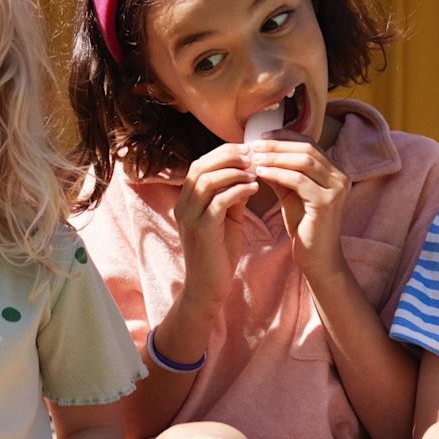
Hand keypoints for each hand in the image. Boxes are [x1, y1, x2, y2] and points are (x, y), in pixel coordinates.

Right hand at [173, 143, 260, 310]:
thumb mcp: (227, 219)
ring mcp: (189, 218)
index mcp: (186, 201)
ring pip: (206, 181)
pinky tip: (254, 189)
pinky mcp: (201, 230)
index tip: (247, 149)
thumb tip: (250, 173)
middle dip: (227, 156)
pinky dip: (237, 191)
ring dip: (233, 171)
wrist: (208, 288)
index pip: (200, 165)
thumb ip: (233, 196)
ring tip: (255, 170)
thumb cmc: (218, 253)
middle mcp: (182, 205)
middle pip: (200, 167)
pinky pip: (218, 202)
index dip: (223, 153)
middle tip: (252, 154)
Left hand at [249, 131, 348, 276]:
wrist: (317, 258)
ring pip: (304, 161)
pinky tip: (261, 172)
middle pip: (307, 148)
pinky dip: (278, 173)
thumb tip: (260, 153)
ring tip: (254, 157)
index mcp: (335, 172)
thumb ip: (281, 174)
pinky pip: (299, 180)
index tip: (261, 137)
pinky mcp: (326, 203)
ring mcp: (336, 189)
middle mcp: (341, 177)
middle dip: (278, 144)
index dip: (285, 136)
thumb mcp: (291, 195)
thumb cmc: (304, 227)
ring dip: (276, 156)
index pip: (310, 144)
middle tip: (254, 145)